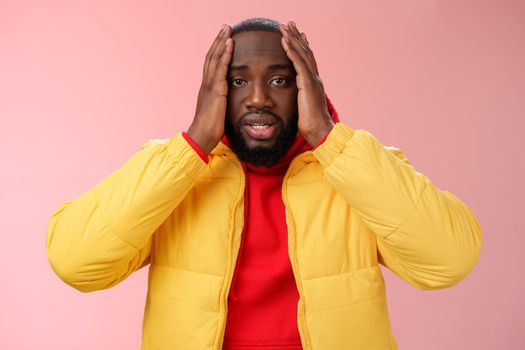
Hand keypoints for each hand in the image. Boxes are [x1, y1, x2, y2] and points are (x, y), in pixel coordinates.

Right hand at [187, 24, 232, 153]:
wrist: (202, 137)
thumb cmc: (210, 130)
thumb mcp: (217, 113)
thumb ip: (221, 104)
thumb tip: (227, 103)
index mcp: (207, 89)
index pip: (211, 65)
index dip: (216, 51)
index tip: (223, 39)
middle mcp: (206, 84)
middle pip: (211, 57)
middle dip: (218, 41)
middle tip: (225, 27)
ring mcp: (209, 86)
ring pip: (214, 58)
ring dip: (221, 42)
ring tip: (227, 30)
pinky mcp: (215, 90)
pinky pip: (220, 68)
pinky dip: (225, 54)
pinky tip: (230, 44)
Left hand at [279, 21, 333, 146]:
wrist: (320, 132)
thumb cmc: (311, 126)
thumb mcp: (303, 110)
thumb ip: (299, 102)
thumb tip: (294, 104)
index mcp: (313, 85)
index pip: (307, 61)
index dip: (301, 47)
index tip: (295, 35)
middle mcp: (315, 79)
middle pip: (306, 52)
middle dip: (297, 37)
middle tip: (290, 24)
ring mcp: (312, 80)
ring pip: (302, 54)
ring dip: (293, 38)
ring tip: (285, 26)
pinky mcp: (307, 84)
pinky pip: (298, 63)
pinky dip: (292, 51)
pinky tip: (284, 41)